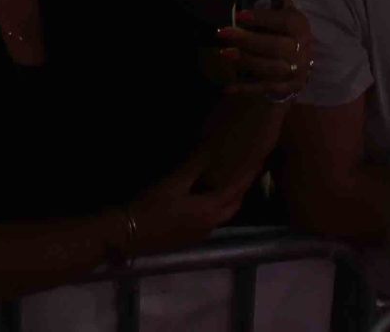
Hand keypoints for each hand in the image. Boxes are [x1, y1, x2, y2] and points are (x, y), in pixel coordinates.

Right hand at [127, 155, 249, 254]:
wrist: (130, 234)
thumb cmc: (152, 206)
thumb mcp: (173, 182)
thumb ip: (195, 168)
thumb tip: (213, 151)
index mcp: (210, 209)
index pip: (236, 190)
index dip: (248, 175)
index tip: (259, 161)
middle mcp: (211, 224)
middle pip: (234, 205)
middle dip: (242, 189)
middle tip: (246, 170)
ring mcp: (201, 233)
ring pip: (224, 214)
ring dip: (229, 199)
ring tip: (229, 181)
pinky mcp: (190, 238)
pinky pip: (212, 220)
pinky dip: (216, 207)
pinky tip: (207, 199)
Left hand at [212, 6, 315, 97]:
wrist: (300, 64)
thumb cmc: (287, 32)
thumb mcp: (285, 10)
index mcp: (301, 27)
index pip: (284, 22)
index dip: (262, 18)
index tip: (240, 14)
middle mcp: (301, 51)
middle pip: (275, 47)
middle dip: (248, 40)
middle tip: (223, 33)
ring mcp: (295, 73)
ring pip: (269, 68)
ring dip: (246, 61)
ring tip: (224, 53)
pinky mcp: (285, 89)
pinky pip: (264, 89)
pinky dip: (245, 89)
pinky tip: (227, 87)